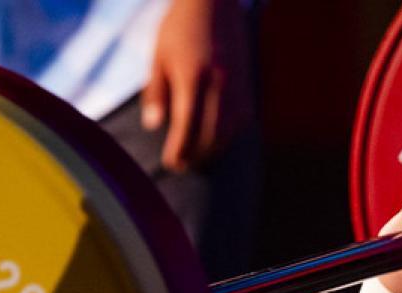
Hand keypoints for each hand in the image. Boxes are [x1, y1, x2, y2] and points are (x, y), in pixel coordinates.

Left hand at [141, 0, 253, 171]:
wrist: (214, 2)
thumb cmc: (180, 27)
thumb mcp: (159, 55)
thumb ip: (156, 92)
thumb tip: (153, 125)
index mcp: (192, 77)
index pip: (186, 126)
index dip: (179, 150)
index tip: (170, 163)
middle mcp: (218, 84)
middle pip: (210, 135)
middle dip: (196, 156)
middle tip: (181, 166)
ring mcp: (236, 86)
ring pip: (229, 132)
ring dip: (213, 150)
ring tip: (198, 158)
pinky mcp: (248, 86)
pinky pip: (242, 121)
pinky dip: (229, 136)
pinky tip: (217, 140)